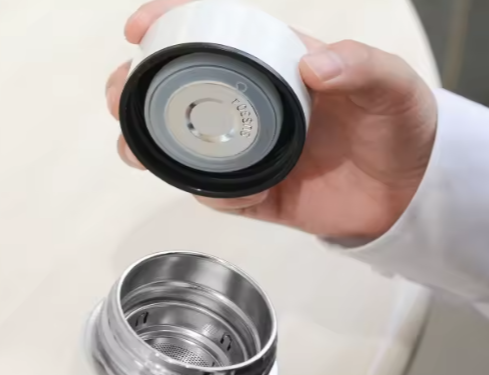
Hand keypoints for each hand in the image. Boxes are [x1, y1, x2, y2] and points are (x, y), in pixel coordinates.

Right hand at [106, 0, 437, 238]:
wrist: (406, 190)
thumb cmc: (397, 125)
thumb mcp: (390, 83)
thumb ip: (360, 66)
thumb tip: (312, 66)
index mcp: (272, 66)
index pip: (211, 37)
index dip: (168, 26)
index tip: (139, 27)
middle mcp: (250, 107)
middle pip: (177, 93)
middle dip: (136, 90)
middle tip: (122, 94)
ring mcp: (247, 152)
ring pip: (181, 147)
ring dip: (148, 146)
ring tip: (135, 146)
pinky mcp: (253, 193)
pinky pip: (218, 195)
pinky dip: (213, 194)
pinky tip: (230, 193)